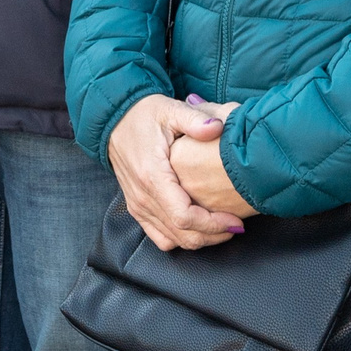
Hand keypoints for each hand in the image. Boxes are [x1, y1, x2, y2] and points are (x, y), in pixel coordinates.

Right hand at [106, 94, 247, 251]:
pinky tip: (198, 228)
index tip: (235, 220)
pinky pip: (159, 237)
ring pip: (171, 240)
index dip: (213, 224)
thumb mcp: (170, 110)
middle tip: (236, 226)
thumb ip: (194, 119)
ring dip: (200, 239)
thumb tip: (217, 127)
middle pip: (181, 234)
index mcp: (152, 176)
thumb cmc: (144, 114)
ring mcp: (137, 205)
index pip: (184, 216)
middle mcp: (142, 196)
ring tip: (222, 228)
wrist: (114, 119)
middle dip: (213, 235)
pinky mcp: (136, 208)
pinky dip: (180, 239)